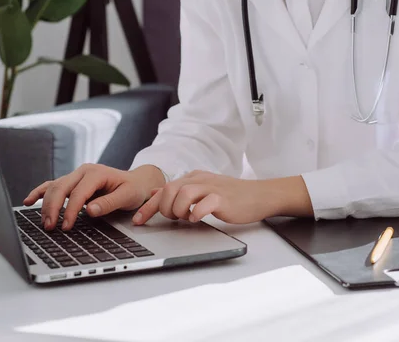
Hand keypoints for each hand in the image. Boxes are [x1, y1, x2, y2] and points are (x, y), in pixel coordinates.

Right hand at [24, 164, 165, 230]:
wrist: (137, 182)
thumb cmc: (133, 189)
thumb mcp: (127, 196)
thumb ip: (109, 203)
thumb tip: (89, 210)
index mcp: (96, 173)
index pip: (78, 193)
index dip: (70, 210)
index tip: (66, 226)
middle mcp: (83, 171)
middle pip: (61, 188)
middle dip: (53, 208)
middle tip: (50, 227)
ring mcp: (76, 175)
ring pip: (54, 187)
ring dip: (46, 205)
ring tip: (45, 223)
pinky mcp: (72, 182)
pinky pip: (52, 185)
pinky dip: (39, 192)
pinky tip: (28, 201)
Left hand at [132, 170, 312, 225]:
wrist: (260, 196)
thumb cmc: (232, 197)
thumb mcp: (203, 191)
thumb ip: (181, 193)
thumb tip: (156, 195)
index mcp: (192, 178)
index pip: (163, 189)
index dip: (148, 206)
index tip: (138, 221)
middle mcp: (200, 179)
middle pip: (169, 189)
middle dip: (163, 208)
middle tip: (173, 219)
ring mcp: (212, 187)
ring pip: (183, 193)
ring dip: (178, 210)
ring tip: (185, 218)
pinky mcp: (223, 198)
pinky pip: (204, 203)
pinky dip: (196, 213)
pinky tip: (198, 219)